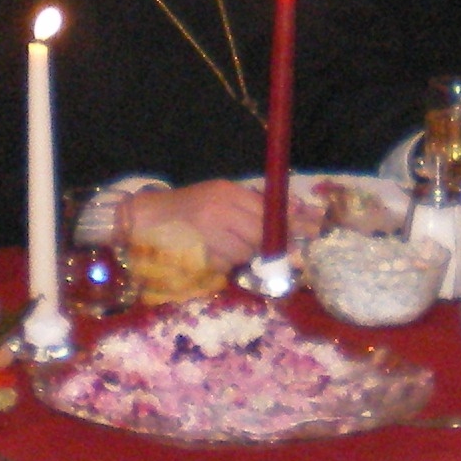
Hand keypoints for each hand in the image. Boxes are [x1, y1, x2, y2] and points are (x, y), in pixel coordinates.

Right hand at [121, 178, 310, 270]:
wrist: (147, 220)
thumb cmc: (188, 207)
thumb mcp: (219, 195)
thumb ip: (252, 204)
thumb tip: (297, 214)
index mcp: (226, 193)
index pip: (268, 209)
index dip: (292, 221)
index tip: (313, 227)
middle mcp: (218, 212)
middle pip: (260, 234)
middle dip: (270, 242)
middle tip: (274, 246)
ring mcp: (207, 236)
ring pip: (244, 253)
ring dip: (243, 254)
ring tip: (226, 244)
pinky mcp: (198, 257)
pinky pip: (226, 266)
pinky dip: (226, 265)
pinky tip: (213, 253)